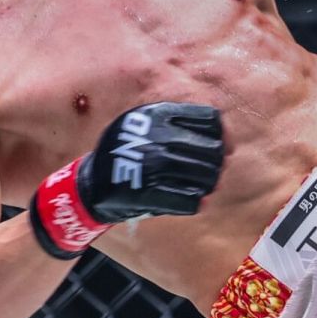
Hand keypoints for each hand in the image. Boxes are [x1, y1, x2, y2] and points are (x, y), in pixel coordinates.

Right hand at [30, 102, 224, 256]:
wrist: (89, 186)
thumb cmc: (127, 154)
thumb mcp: (146, 126)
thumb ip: (180, 126)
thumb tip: (226, 141)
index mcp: (156, 115)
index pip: (209, 120)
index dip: (221, 135)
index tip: (223, 146)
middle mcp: (155, 137)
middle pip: (211, 150)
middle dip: (216, 163)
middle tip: (214, 171)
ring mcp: (150, 165)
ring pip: (204, 175)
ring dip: (209, 183)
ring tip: (205, 187)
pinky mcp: (146, 192)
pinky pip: (188, 200)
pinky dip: (196, 202)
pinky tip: (196, 202)